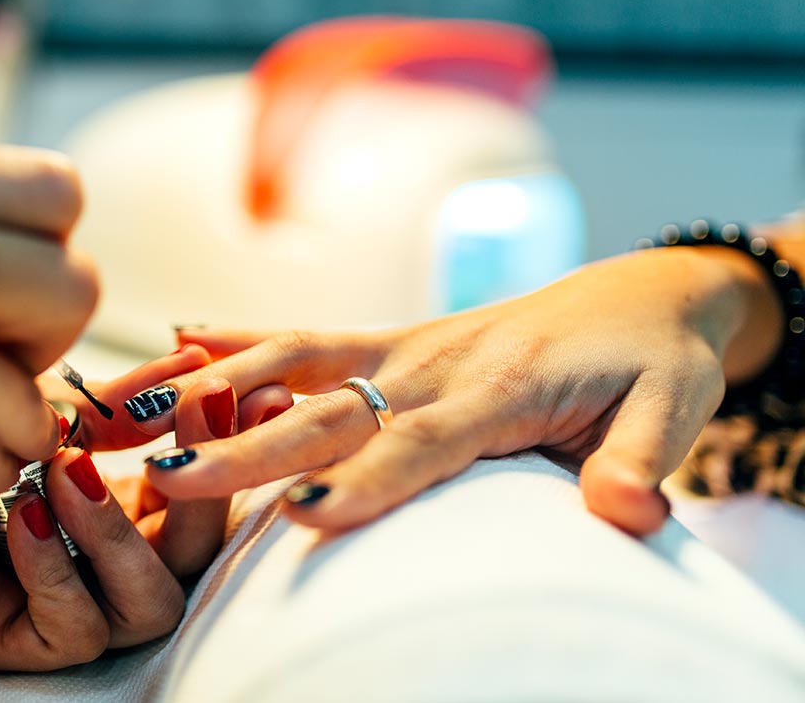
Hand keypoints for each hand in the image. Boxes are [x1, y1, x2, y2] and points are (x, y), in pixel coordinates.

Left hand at [0, 348, 292, 669]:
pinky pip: (74, 630)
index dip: (241, 449)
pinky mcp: (24, 645)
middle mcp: (117, 567)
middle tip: (191, 412)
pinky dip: (54, 567)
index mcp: (136, 513)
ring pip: (151, 605)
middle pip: (200, 558)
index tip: (261, 390)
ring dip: (118, 532)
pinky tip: (25, 510)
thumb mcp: (53, 410)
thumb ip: (124, 401)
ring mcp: (76, 609)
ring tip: (69, 468)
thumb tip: (195, 357)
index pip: (211, 496)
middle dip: (203, 486)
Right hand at [128, 247, 778, 535]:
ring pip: (292, 358)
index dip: (360, 479)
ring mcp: (405, 346)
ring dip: (212, 382)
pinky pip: (306, 335)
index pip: (420, 443)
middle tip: (169, 476)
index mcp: (501, 390)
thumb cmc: (654, 362)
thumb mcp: (673, 409)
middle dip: (246, 445)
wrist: (642, 295)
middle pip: (328, 407)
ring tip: (137, 409)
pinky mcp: (391, 338)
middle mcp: (435, 363)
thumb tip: (626, 515)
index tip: (299, 513)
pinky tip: (178, 339)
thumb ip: (640, 460)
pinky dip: (240, 333)